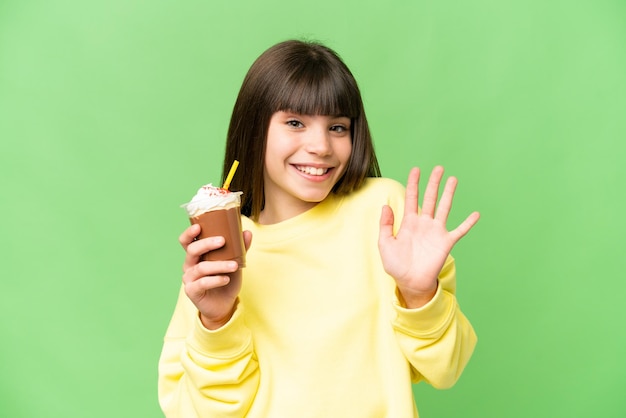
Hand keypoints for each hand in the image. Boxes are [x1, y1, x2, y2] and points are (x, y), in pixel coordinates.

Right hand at [179, 224, 252, 328]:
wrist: (224, 304)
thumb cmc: (226, 279)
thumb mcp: (234, 262)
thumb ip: (240, 248)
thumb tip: (247, 233)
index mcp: (196, 255)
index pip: (186, 241)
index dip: (189, 233)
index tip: (199, 227)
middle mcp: (189, 265)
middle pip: (192, 250)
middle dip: (207, 244)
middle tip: (223, 241)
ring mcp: (189, 278)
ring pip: (201, 267)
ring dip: (219, 265)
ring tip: (234, 265)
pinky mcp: (192, 291)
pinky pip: (202, 283)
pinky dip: (215, 280)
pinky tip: (226, 279)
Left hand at [378, 166, 479, 307]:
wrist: (410, 282)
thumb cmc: (396, 265)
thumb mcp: (384, 244)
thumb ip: (385, 225)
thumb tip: (385, 206)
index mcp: (409, 223)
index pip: (412, 198)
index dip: (413, 184)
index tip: (416, 169)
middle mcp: (424, 223)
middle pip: (430, 198)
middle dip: (434, 183)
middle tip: (439, 168)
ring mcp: (436, 232)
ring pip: (444, 208)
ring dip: (448, 194)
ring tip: (453, 179)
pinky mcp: (446, 242)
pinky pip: (459, 231)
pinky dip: (468, 223)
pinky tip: (476, 214)